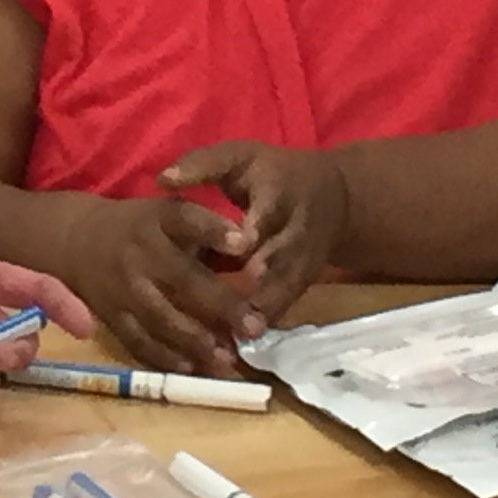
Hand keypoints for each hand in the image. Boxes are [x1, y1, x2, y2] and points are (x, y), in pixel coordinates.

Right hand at [55, 193, 262, 377]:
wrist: (75, 241)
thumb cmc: (139, 228)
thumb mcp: (167, 215)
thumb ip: (207, 234)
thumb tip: (255, 255)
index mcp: (158, 221)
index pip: (186, 220)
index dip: (214, 230)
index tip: (244, 242)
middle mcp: (141, 254)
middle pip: (183, 279)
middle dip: (221, 304)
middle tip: (254, 327)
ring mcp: (125, 289)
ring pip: (162, 318)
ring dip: (197, 341)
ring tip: (228, 359)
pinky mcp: (112, 317)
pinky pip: (138, 341)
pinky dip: (164, 357)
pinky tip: (190, 368)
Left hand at [158, 140, 350, 329]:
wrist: (335, 198)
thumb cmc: (270, 172)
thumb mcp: (240, 157)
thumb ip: (201, 165)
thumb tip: (161, 180)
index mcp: (279, 192)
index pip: (268, 212)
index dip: (255, 231)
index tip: (240, 247)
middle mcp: (298, 227)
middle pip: (282, 255)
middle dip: (264, 279)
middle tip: (238, 301)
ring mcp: (305, 258)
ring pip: (287, 285)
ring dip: (264, 308)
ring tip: (238, 333)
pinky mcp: (305, 280)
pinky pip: (288, 302)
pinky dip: (267, 320)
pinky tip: (243, 341)